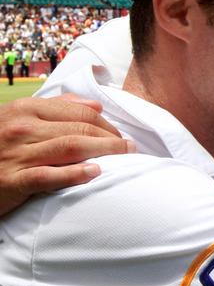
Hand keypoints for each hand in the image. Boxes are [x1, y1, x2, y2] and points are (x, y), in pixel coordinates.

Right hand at [0, 95, 134, 216]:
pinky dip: (74, 174)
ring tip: (124, 157)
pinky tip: (95, 173)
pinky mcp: (12, 181)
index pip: (79, 112)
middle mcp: (21, 128)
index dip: (107, 122)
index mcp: (25, 110)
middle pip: (80, 129)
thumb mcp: (17, 118)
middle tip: (130, 148)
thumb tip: (95, 104)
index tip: (121, 133)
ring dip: (104, 152)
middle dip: (112, 138)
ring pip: (71, 148)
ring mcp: (16, 154)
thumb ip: (56, 108)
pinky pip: (49, 176)